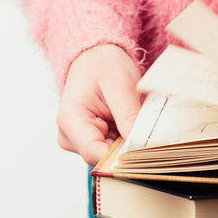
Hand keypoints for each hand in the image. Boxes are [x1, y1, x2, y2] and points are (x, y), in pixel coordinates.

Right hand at [56, 44, 142, 165]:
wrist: (95, 58)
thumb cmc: (103, 65)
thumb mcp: (120, 83)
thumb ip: (128, 114)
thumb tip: (138, 144)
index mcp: (71, 120)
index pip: (96, 154)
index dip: (122, 156)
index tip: (146, 148)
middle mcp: (70, 136)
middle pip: (105, 158)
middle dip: (129, 147)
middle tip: (147, 127)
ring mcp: (79, 141)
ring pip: (111, 156)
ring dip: (128, 142)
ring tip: (135, 118)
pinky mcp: (90, 141)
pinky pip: (113, 149)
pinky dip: (126, 139)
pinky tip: (130, 122)